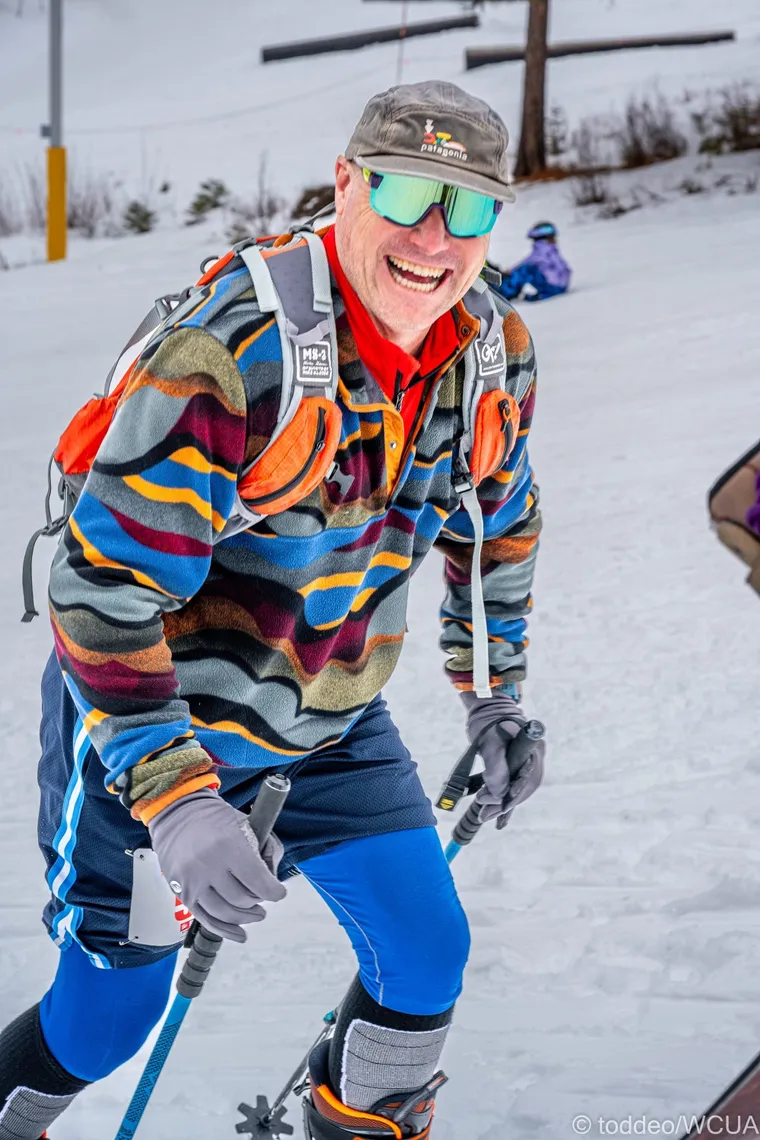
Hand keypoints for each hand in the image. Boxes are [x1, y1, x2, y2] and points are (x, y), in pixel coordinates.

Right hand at [148, 789, 286, 941]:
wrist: (177, 814)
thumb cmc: (215, 818)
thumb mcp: (247, 824)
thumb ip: (266, 850)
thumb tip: (274, 878)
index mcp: (230, 846)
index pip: (260, 883)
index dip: (275, 892)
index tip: (279, 893)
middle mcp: (209, 866)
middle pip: (243, 900)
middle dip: (259, 902)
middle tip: (263, 898)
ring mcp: (193, 882)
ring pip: (226, 914)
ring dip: (245, 918)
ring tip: (256, 914)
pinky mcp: (181, 893)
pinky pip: (206, 919)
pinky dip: (225, 931)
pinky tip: (240, 934)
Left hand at [461, 691, 545, 824]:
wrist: (487, 703)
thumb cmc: (487, 720)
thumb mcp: (488, 743)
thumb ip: (495, 768)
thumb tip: (498, 794)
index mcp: (533, 749)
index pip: (525, 781)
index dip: (509, 797)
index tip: (492, 806)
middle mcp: (536, 755)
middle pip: (524, 786)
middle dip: (504, 802)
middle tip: (484, 814)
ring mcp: (530, 758)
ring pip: (519, 786)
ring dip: (503, 800)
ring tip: (485, 812)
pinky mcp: (520, 760)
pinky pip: (516, 781)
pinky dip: (505, 794)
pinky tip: (496, 809)